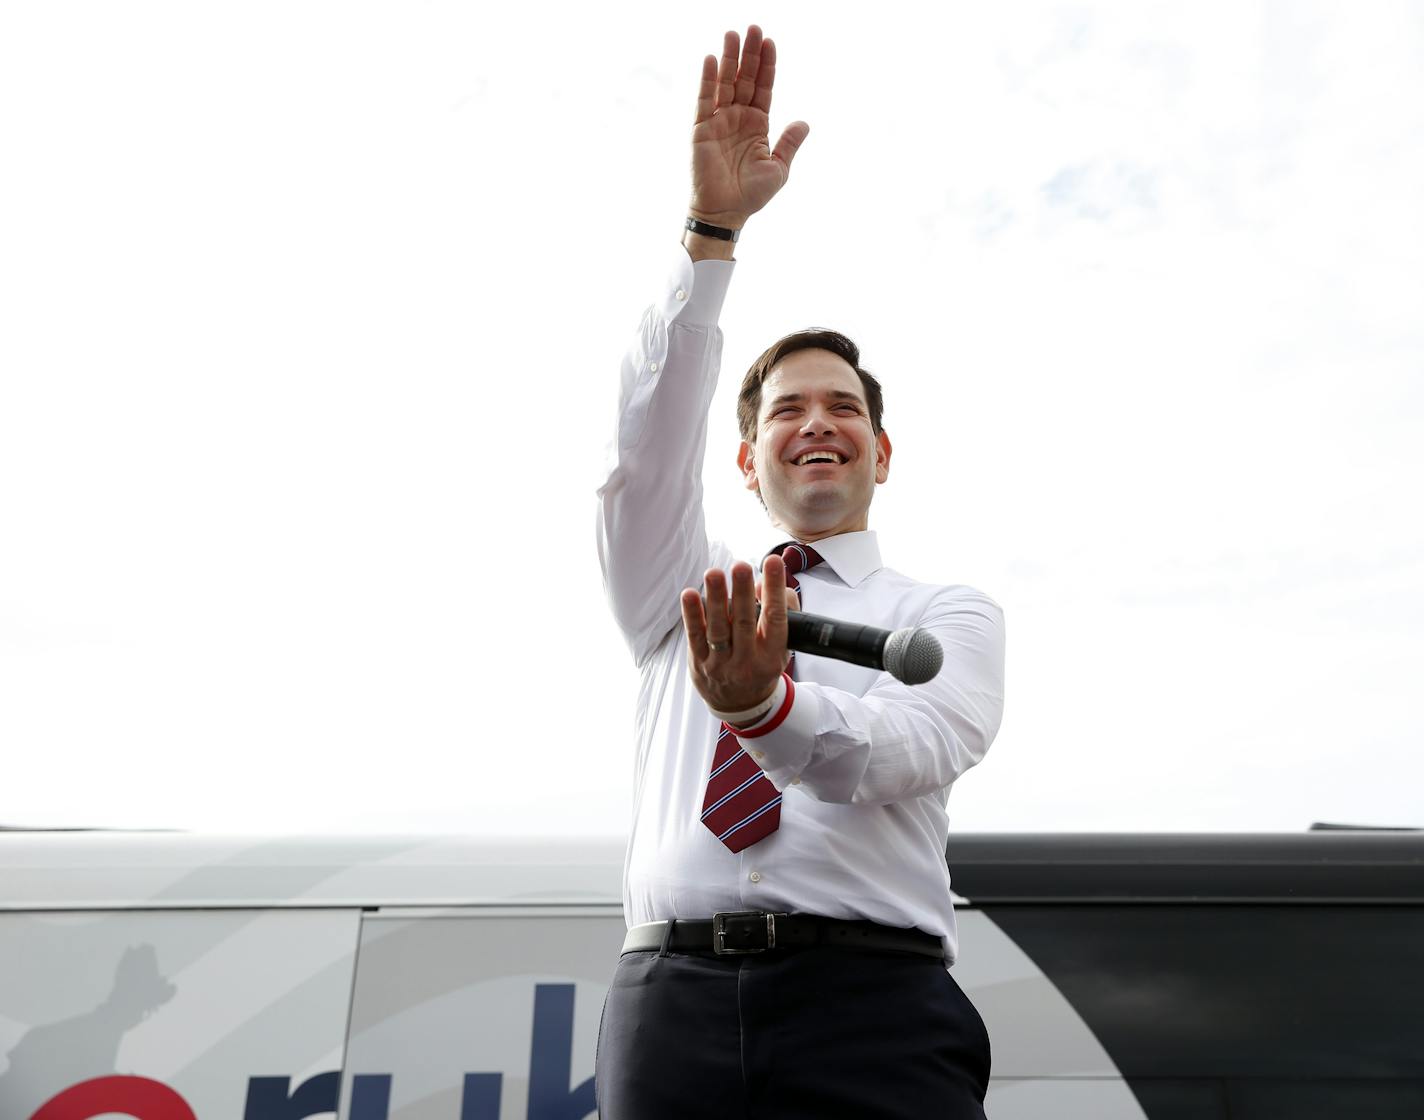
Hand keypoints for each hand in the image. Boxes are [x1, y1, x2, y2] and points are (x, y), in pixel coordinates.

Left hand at [681, 556, 797, 713]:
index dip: (774, 590)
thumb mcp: (781, 647)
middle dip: (742, 592)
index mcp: (771, 655)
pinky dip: (691, 615)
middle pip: (744, 622)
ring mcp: (721, 664)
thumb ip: (782, 612)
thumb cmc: (762, 667)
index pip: (775, 619)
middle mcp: (747, 661)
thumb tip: (768, 583)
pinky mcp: (699, 663)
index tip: (772, 563)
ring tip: (714, 573)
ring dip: (715, 599)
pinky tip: (690, 594)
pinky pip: (695, 637)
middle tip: (741, 566)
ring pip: (718, 629)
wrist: (740, 705)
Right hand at [689, 25, 810, 228]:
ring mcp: (719, 121)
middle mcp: (738, 118)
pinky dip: (708, 80)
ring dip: (729, 59)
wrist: (725, 213)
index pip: (763, 88)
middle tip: (753, 28)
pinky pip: (705, 100)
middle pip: (745, 79)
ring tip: (733, 34)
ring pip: (725, 83)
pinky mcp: (701, 129)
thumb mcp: (778, 169)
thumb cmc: (751, 195)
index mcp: (758, 125)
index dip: (767, 66)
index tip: (770, 42)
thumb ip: (789, 143)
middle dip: (750, 54)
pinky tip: (713, 59)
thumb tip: (805, 122)